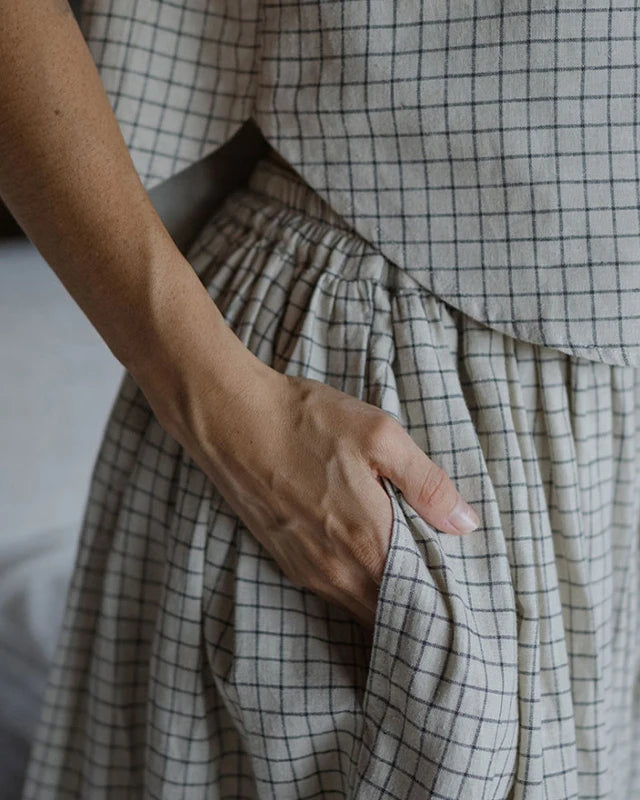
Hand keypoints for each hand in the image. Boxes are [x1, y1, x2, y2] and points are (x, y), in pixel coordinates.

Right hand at [153, 349, 480, 632]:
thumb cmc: (307, 422)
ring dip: (384, 599)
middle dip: (415, 606)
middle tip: (439, 588)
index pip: (417, 600)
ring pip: (359, 606)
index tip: (458, 594)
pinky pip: (332, 591)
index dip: (440, 603)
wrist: (232, 419)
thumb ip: (428, 485)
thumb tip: (466, 524)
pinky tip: (364, 560)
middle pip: (387, 612)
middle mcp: (337, 570)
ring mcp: (307, 570)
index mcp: (369, 543)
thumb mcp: (380, 436)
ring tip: (408, 575)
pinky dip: (355, 587)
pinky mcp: (286, 561)